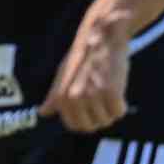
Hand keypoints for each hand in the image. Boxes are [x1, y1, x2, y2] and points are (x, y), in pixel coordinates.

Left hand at [39, 9, 130, 132]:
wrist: (101, 37)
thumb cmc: (83, 57)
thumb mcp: (63, 75)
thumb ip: (54, 96)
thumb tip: (42, 113)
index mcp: (60, 96)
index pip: (74, 126)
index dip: (85, 119)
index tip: (90, 107)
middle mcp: (73, 98)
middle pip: (91, 127)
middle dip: (99, 117)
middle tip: (100, 97)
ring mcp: (92, 95)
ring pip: (107, 121)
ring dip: (110, 109)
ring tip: (106, 88)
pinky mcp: (110, 92)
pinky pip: (119, 112)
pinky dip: (121, 103)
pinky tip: (116, 87)